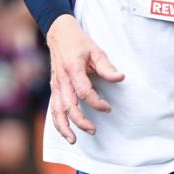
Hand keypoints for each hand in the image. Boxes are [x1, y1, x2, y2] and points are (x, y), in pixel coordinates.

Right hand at [46, 14, 124, 143]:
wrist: (59, 34)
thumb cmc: (78, 42)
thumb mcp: (96, 50)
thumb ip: (107, 67)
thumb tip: (120, 78)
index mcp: (73, 69)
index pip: (84, 92)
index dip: (96, 102)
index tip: (108, 108)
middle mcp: (62, 80)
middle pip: (68, 106)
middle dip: (80, 121)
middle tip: (93, 130)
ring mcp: (55, 85)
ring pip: (56, 111)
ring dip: (64, 127)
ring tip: (73, 140)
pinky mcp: (53, 89)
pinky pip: (53, 109)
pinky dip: (57, 122)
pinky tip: (65, 132)